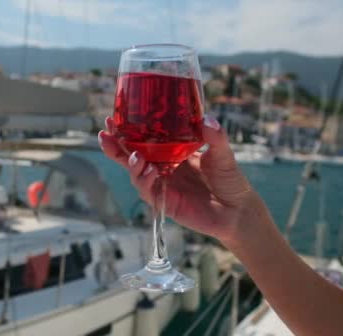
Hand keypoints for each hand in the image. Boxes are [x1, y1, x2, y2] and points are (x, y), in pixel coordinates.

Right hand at [99, 116, 260, 241]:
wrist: (238, 211)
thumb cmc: (230, 181)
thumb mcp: (223, 155)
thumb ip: (215, 138)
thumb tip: (206, 119)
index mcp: (172, 152)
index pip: (144, 139)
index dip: (127, 130)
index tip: (114, 117)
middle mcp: (163, 167)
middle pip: (131, 156)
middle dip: (116, 146)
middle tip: (105, 135)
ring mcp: (162, 185)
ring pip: (136, 174)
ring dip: (131, 164)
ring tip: (135, 156)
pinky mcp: (165, 202)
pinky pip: (148, 191)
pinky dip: (145, 181)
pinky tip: (149, 172)